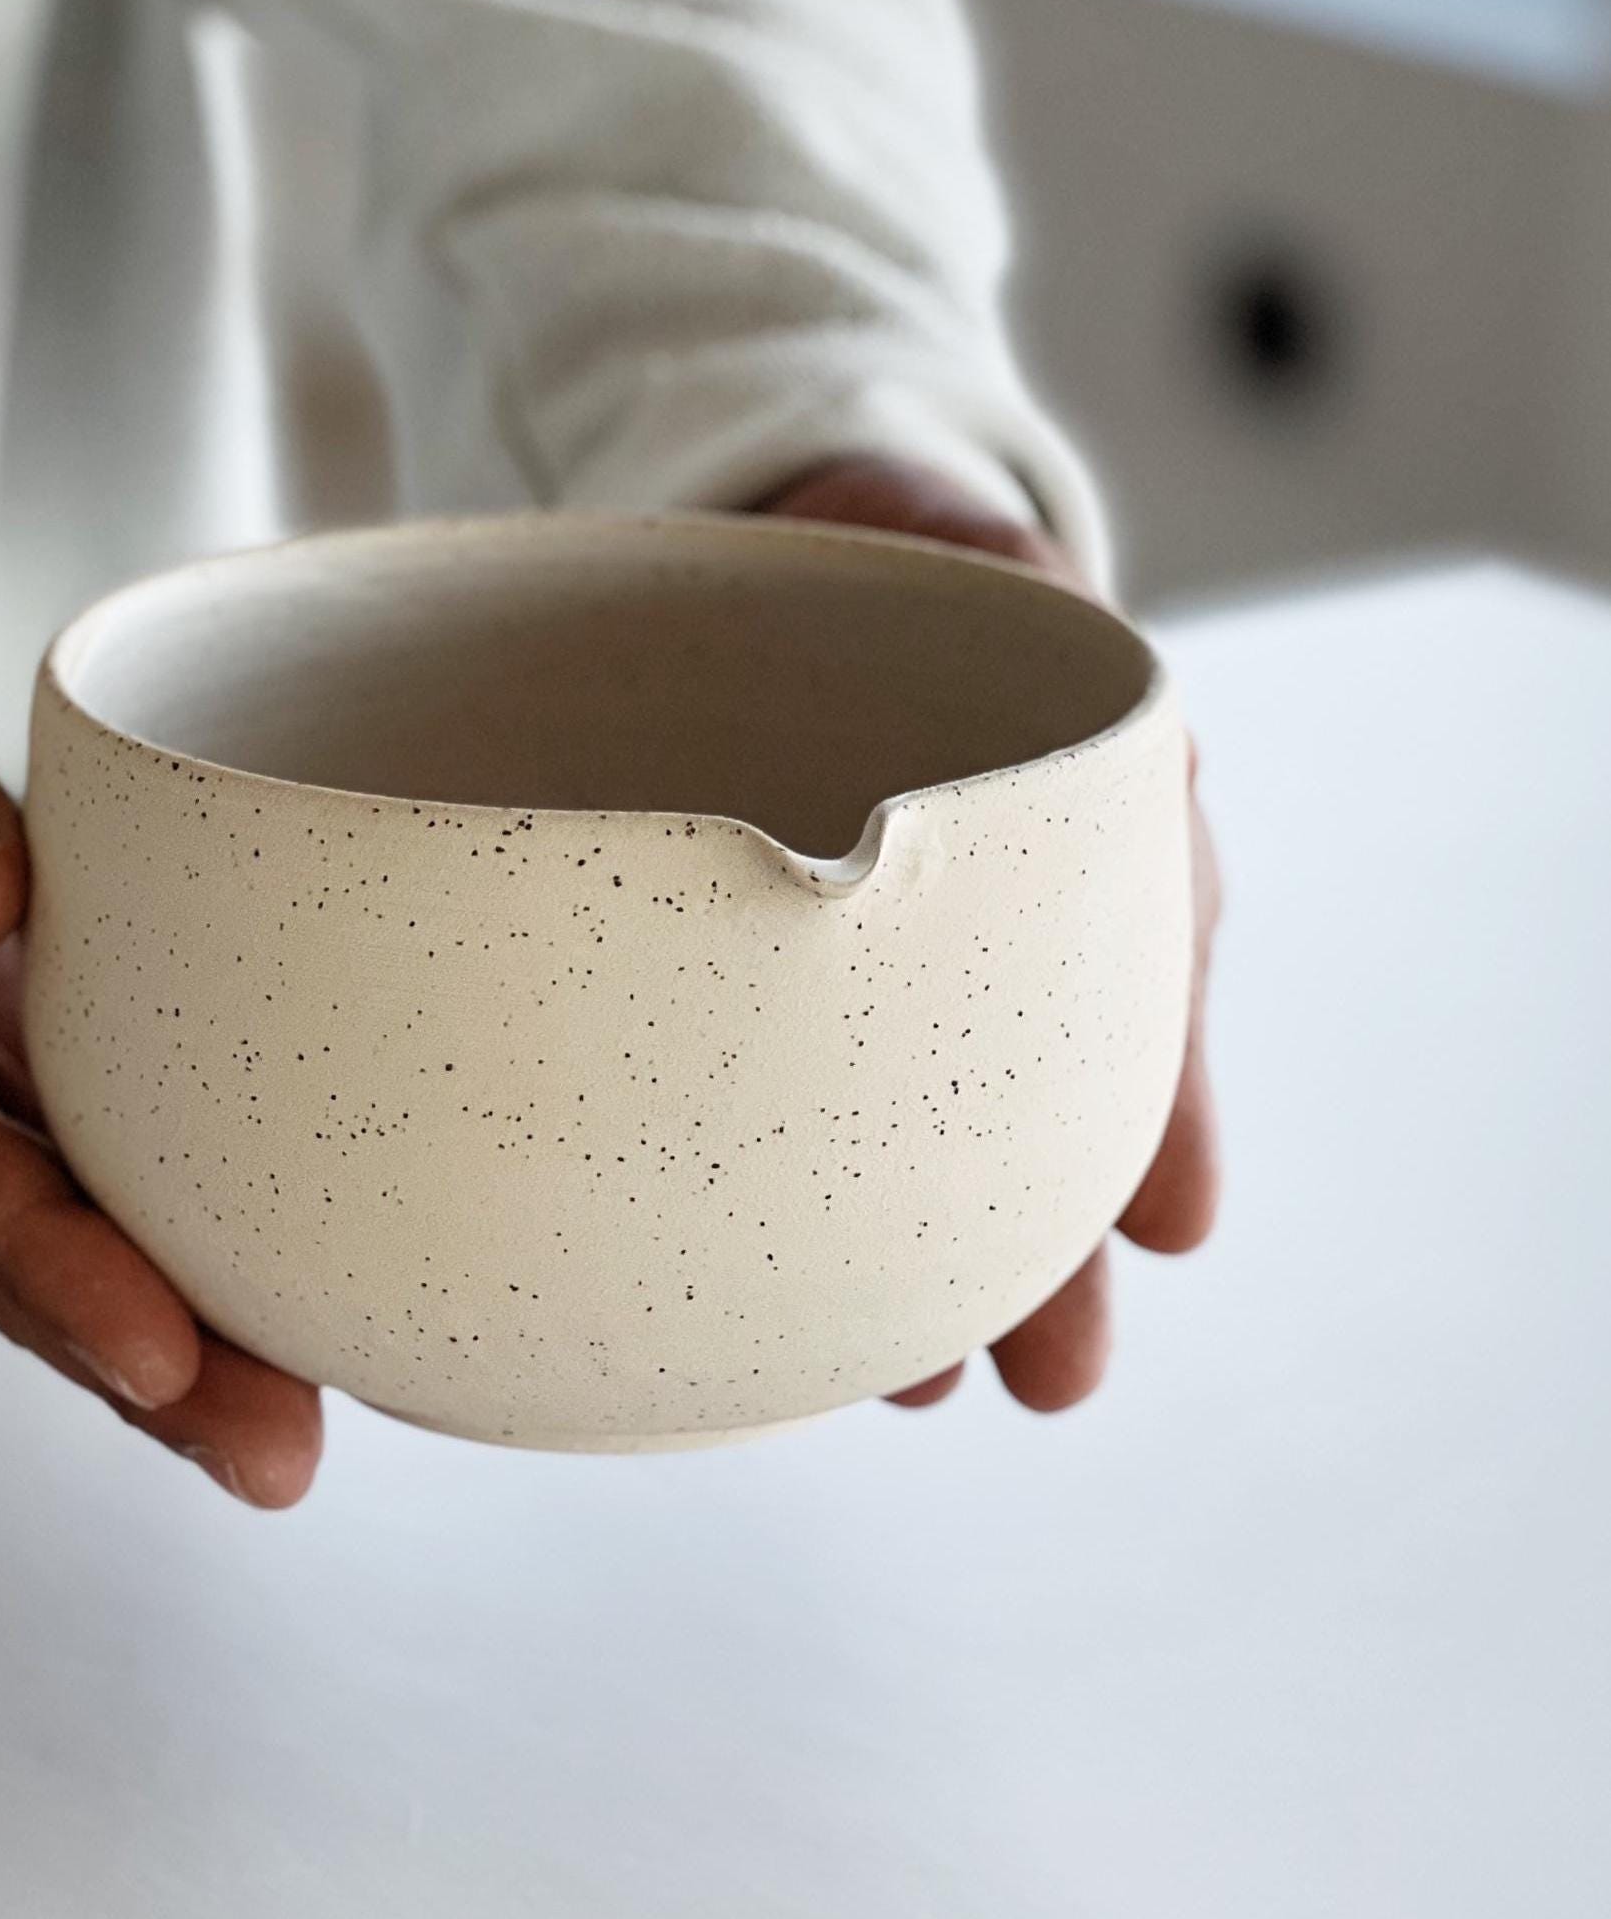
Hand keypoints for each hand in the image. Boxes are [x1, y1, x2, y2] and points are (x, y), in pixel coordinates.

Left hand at [763, 458, 1221, 1411]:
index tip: (1171, 1227)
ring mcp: (867, 936)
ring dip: (924, 1248)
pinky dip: (805, 1180)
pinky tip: (798, 1288)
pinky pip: (781, 1076)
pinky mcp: (746, 952)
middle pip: (1027, 1081)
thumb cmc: (896, 561)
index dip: (1152, 1101)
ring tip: (915, 1384)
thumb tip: (1133, 784)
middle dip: (1040, 1239)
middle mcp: (975, 901)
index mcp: (1050, 818)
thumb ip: (1026, 630)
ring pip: (909, 1109)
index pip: (1125, 968)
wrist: (768, 533)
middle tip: (1049, 1380)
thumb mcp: (980, 562)